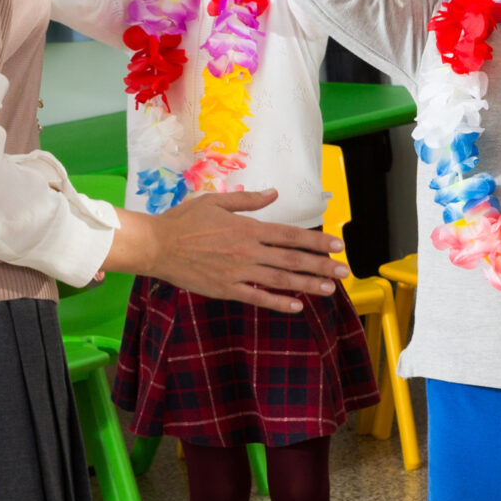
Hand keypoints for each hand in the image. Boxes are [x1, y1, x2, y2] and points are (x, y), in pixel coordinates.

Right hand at [118, 189, 349, 311]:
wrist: (156, 245)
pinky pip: (257, 297)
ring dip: (307, 285)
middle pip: (292, 259)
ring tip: (329, 289)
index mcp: (248, 228)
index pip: (290, 235)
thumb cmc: (184, 220)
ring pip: (280, 280)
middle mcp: (248, 251)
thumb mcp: (216, 201)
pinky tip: (296, 306)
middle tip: (344, 272)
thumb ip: (248, 200)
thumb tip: (274, 194)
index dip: (316, 241)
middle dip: (321, 266)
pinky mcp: (226, 289)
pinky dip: (278, 302)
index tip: (338, 245)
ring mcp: (238, 272)